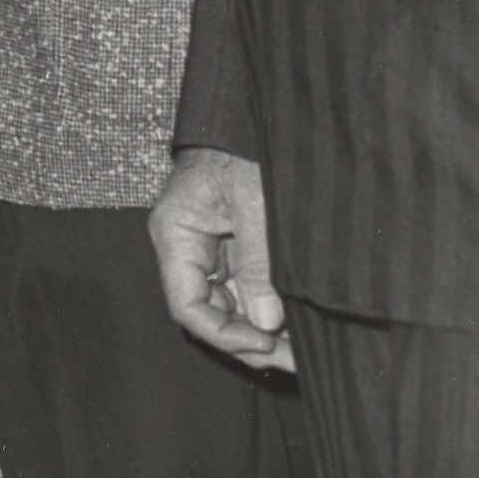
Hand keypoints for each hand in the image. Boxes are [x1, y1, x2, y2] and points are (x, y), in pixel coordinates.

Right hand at [148, 145, 291, 370]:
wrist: (249, 117)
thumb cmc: (242, 149)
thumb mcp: (253, 203)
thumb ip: (256, 262)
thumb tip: (266, 320)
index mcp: (175, 235)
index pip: (186, 305)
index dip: (223, 335)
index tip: (266, 342)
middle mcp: (188, 247)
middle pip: (209, 313)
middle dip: (249, 341)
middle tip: (294, 360)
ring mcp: (211, 249)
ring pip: (230, 306)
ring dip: (263, 330)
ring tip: (303, 348)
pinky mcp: (235, 246)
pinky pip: (246, 289)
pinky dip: (270, 309)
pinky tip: (298, 323)